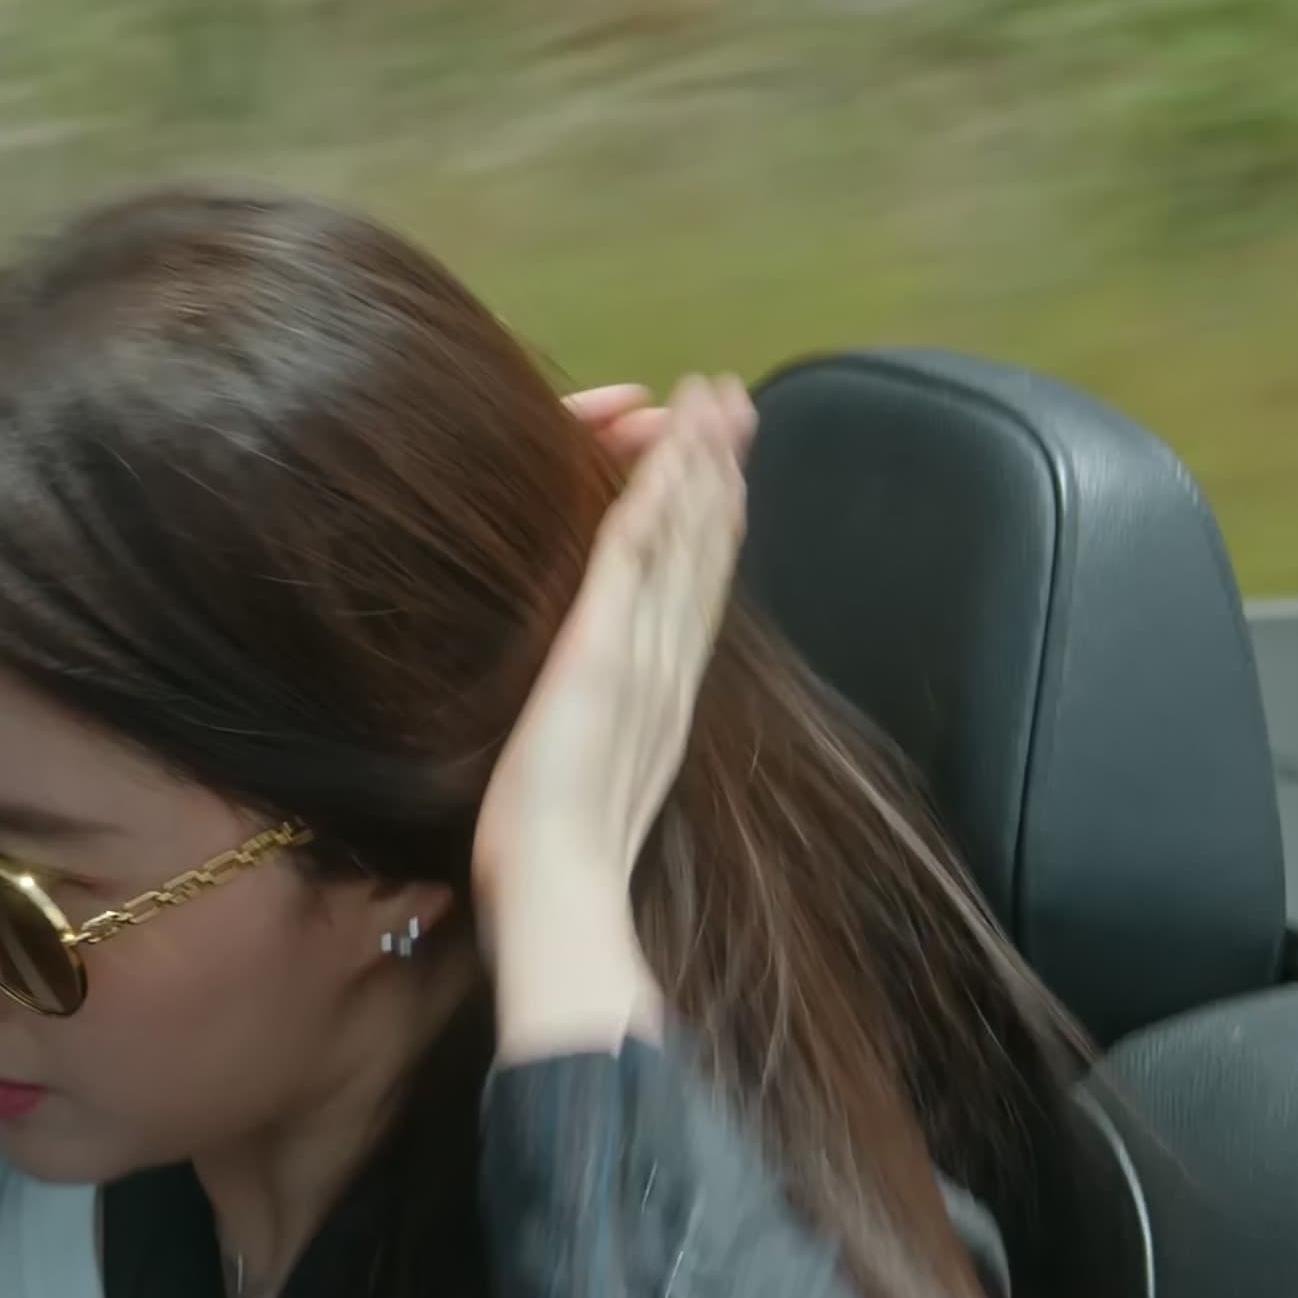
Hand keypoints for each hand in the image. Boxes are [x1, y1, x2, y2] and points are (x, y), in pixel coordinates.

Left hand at [476, 375, 757, 1056]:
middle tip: (737, 403)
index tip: (729, 471)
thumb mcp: (595, 790)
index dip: (717, 527)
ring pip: (682, 541)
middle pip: (708, 551)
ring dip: (699, 464)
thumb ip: (609, 749)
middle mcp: (667, 670)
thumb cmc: (560, 867)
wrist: (561, 897)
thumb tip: (605, 739)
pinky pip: (632, 556)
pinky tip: (670, 451)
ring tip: (715, 400)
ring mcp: (640, 657)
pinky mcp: (601, 652)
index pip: (699, 595)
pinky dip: (656, 500)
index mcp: (665, 700)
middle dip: (722, 472)